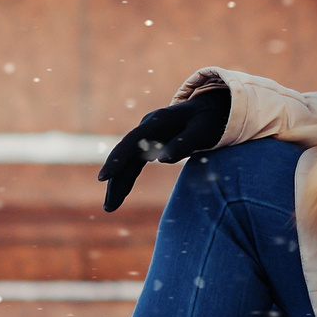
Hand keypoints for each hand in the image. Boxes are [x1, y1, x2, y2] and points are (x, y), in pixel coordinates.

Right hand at [96, 85, 230, 211]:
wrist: (212, 108)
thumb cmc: (210, 121)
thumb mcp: (203, 131)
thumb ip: (184, 143)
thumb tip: (162, 159)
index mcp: (158, 121)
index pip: (132, 142)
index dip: (117, 159)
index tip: (103, 178)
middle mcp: (147, 127)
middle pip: (124, 155)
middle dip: (115, 181)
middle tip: (108, 207)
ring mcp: (147, 136)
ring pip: (127, 162)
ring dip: (118, 183)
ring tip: (110, 207)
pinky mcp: (150, 144)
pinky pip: (134, 163)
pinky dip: (127, 178)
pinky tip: (120, 194)